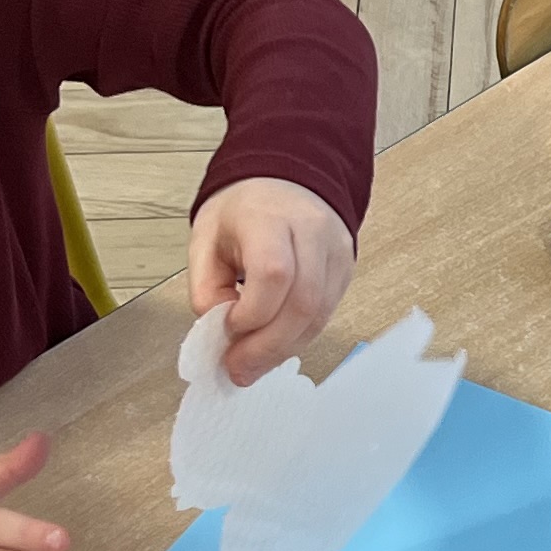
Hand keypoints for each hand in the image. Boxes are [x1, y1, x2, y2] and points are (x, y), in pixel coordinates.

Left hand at [188, 178, 355, 383]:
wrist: (284, 181)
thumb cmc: (243, 210)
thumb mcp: (205, 238)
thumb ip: (205, 286)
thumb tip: (217, 331)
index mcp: (270, 217)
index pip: (274, 274)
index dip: (251, 314)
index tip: (226, 331)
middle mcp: (312, 232)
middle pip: (303, 302)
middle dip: (268, 346)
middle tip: (239, 370)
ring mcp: (336, 252)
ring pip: (319, 315)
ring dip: (284, 349)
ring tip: (253, 364)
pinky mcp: (345, 270)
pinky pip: (326, 315)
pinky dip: (298, 338)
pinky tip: (275, 345)